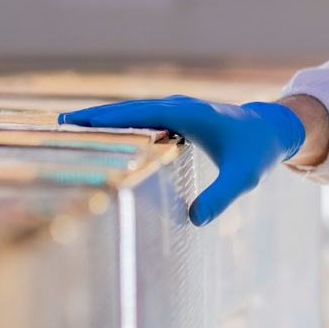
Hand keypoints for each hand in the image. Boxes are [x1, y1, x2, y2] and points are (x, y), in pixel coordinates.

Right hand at [59, 95, 305, 225]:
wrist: (272, 128)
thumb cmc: (256, 152)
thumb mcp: (242, 178)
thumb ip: (220, 198)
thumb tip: (194, 221)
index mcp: (188, 115)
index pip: (139, 114)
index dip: (107, 118)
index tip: (75, 123)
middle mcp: (178, 106)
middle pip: (127, 110)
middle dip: (93, 117)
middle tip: (57, 125)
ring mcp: (175, 109)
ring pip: (131, 112)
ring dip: (102, 119)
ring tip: (68, 129)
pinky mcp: (175, 116)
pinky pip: (141, 118)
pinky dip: (118, 123)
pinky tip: (100, 135)